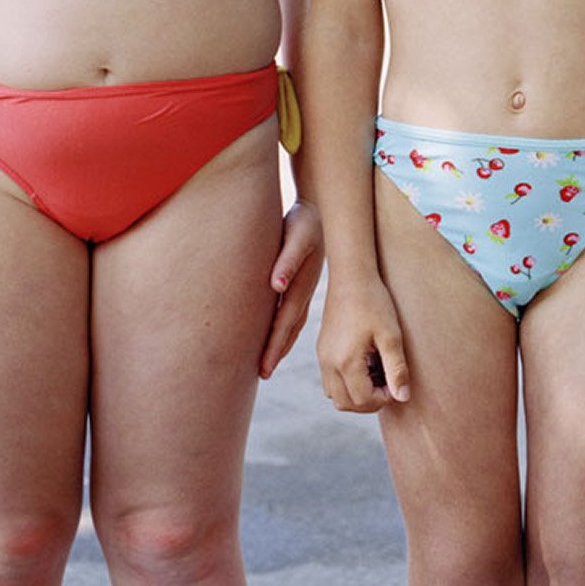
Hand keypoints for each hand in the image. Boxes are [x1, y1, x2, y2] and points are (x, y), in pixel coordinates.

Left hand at [260, 199, 323, 377]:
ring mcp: (303, 288)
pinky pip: (292, 312)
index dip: (273, 344)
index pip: (284, 321)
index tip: (264, 367)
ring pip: (291, 322)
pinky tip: (279, 336)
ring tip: (269, 364)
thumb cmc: (304, 220)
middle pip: (288, 327)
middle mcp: (302, 290)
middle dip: (275, 351)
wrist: (321, 210)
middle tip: (263, 374)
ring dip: (280, 343)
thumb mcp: (297, 235)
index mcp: (300, 283)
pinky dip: (285, 328)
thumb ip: (286, 260)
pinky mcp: (301, 283)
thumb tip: (275, 286)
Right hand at [315, 277, 409, 411]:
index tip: (396, 383)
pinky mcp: (321, 350)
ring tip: (375, 373)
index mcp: (346, 361)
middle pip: (346, 404)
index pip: (363, 401)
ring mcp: (322, 357)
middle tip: (387, 383)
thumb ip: (397, 369)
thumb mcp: (391, 335)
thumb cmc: (374, 303)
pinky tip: (364, 364)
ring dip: (356, 395)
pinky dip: (346, 383)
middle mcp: (329, 363)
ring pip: (335, 396)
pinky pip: (330, 381)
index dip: (384, 399)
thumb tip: (403, 397)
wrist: (351, 277)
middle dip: (369, 401)